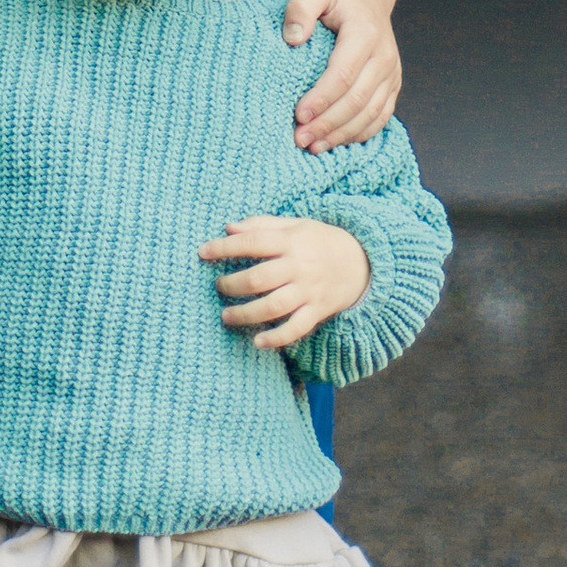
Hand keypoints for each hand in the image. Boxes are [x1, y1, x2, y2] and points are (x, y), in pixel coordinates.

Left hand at [200, 214, 370, 352]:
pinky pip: (296, 328)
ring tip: (226, 316)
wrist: (364, 262)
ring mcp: (308, 291)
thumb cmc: (321, 241)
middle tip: (218, 286)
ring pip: (273, 306)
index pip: (252, 241)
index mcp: (291, 241)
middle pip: (259, 278)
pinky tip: (258, 342)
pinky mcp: (317, 311)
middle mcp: (299, 266)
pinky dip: (277, 338)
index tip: (202, 252)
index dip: (225, 247)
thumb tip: (229, 227)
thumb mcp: (296, 225)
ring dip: (245, 314)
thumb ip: (262, 225)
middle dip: (232, 284)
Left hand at [281, 0, 400, 147]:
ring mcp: (392, 72)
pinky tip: (337, 142)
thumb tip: (293, 39)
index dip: (321, 98)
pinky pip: (381, 116)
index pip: (343, 74)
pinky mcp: (393, 84)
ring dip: (342, 134)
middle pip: (357, 99)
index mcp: (365, 33)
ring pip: (371, 113)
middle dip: (328, 123)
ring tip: (314, 147)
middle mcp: (384, 56)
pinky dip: (360, 133)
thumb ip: (300, 8)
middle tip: (300, 139)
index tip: (298, 115)